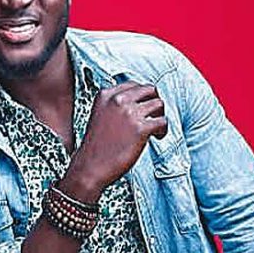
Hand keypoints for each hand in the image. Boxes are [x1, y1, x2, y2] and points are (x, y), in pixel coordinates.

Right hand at [63, 81, 166, 195]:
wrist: (90, 167)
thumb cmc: (97, 146)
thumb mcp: (100, 115)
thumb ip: (115, 105)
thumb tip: (139, 102)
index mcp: (106, 95)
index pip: (133, 85)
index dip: (142, 97)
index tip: (143, 108)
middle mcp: (118, 100)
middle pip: (149, 89)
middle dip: (154, 101)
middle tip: (154, 115)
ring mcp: (129, 113)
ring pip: (159, 103)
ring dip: (160, 115)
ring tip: (155, 129)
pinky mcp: (140, 128)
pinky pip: (163, 121)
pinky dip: (163, 129)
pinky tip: (157, 137)